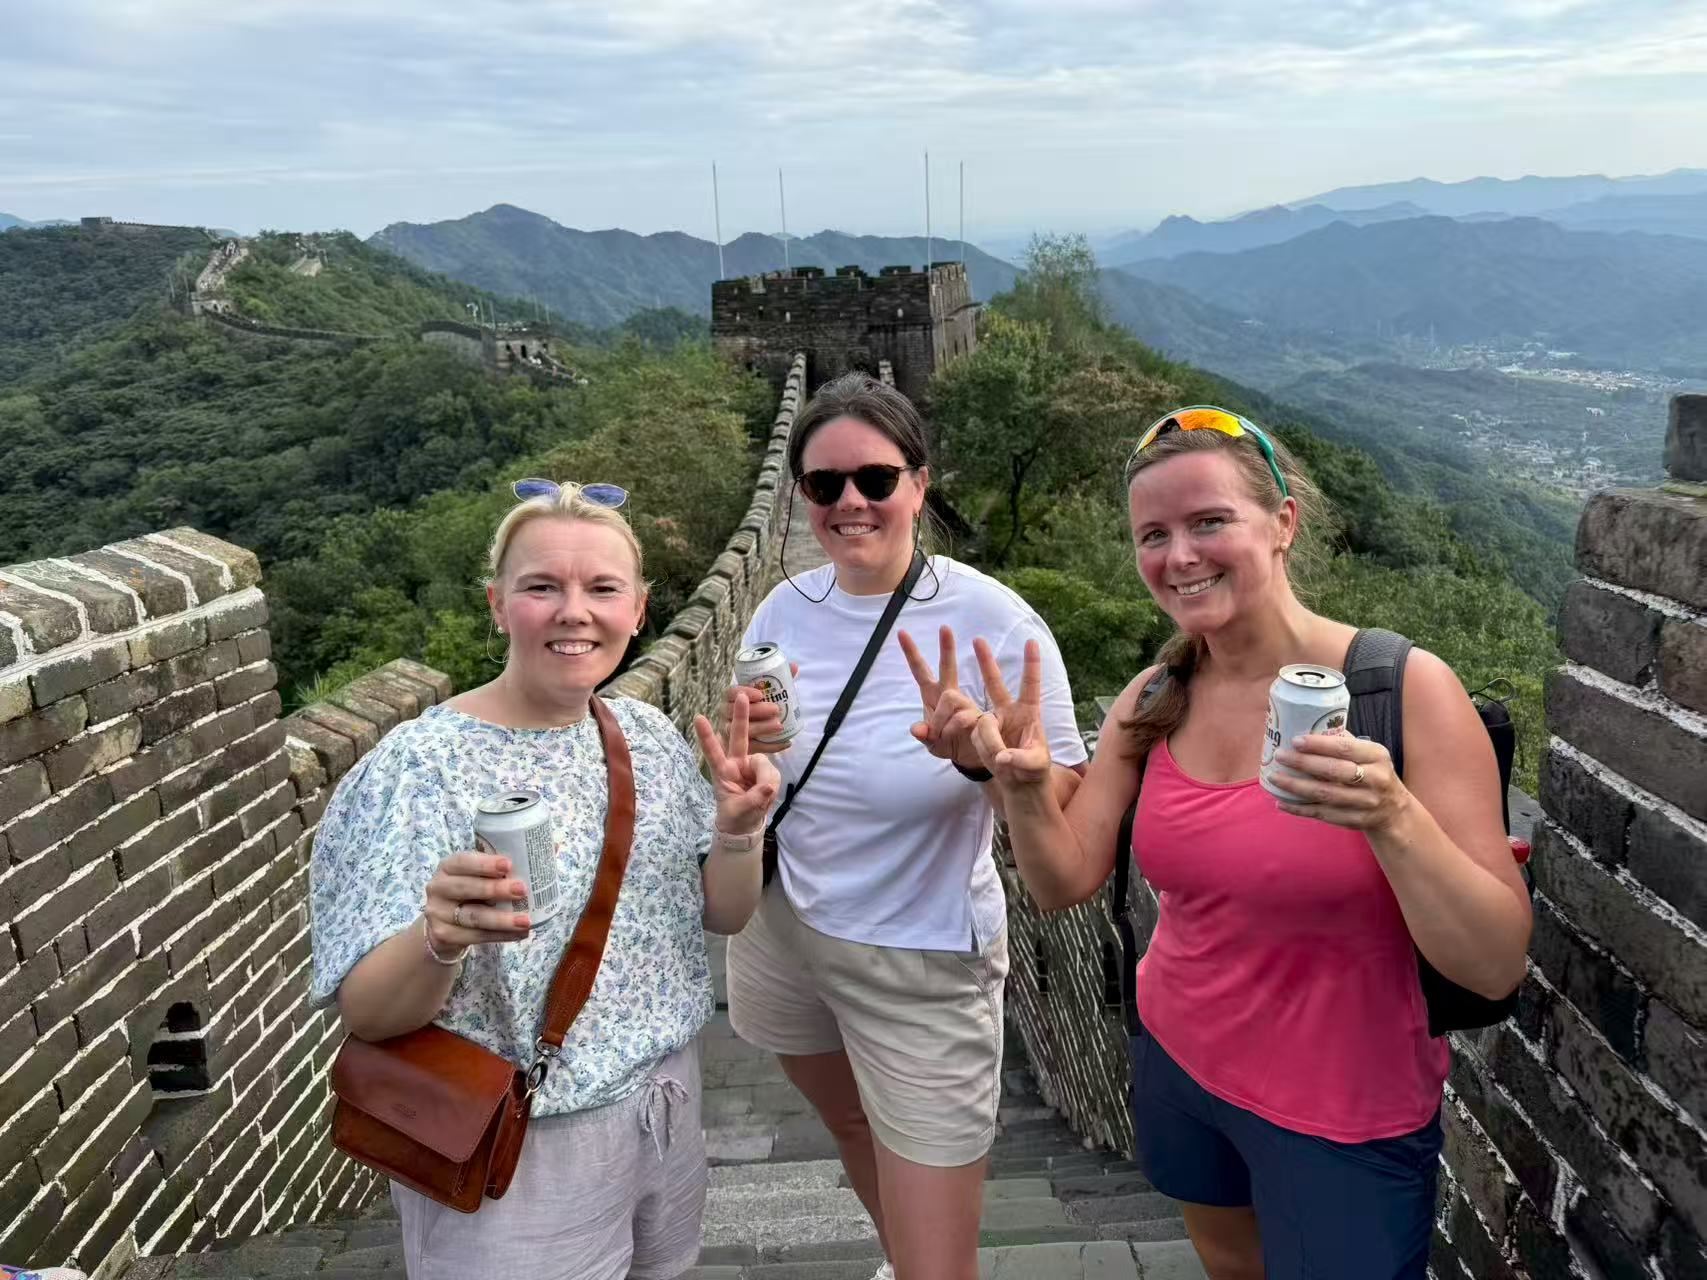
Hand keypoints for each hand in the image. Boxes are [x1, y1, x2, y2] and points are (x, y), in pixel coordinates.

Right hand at [424, 851, 532, 952]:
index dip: (485, 863)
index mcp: (448, 866)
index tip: (508, 865)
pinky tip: (519, 934)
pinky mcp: (443, 935)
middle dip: (496, 889)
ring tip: (526, 921)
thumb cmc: (472, 892)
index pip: (462, 861)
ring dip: (502, 920)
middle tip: (522, 890)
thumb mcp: (479, 875)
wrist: (445, 924)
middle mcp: (438, 887)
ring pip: (473, 917)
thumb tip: (552, 848)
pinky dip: (500, 936)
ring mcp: (438, 913)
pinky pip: (476, 937)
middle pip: (467, 888)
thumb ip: (505, 865)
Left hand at [695, 691, 781, 835]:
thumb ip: (752, 799)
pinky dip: (772, 784)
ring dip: (766, 780)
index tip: (698, 717)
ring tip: (763, 797)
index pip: (713, 752)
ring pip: (763, 763)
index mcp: (722, 772)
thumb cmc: (736, 815)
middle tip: (741, 696)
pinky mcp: (764, 771)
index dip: (707, 736)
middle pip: (739, 736)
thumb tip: (768, 786)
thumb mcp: (740, 811)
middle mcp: (736, 763)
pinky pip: (772, 772)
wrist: (748, 823)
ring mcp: (751, 765)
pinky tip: (768, 794)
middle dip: (741, 717)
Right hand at [721, 661, 798, 754]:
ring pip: (742, 730)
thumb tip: (794, 667)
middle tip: (776, 709)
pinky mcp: (739, 749)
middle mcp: (726, 714)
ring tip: (780, 726)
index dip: (744, 691)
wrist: (750, 735)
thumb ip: (779, 680)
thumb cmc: (760, 708)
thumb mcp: (768, 694)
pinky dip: (770, 746)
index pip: (730, 692)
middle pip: (735, 711)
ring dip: (762, 728)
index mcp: (730, 699)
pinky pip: (754, 747)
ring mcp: (730, 732)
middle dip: (757, 710)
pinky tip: (786, 743)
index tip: (760, 694)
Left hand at [898, 627, 985, 767]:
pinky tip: (954, 737)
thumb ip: (924, 735)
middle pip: (947, 669)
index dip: (911, 653)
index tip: (901, 632)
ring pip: (952, 698)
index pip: (920, 671)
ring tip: (942, 735)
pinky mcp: (978, 714)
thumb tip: (917, 729)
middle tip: (945, 628)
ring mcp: (965, 703)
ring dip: (942, 720)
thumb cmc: (947, 744)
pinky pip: (962, 717)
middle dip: (946, 648)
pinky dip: (953, 730)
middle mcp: (950, 695)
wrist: (970, 757)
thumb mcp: (932, 743)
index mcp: (933, 696)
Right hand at [969, 637, 1053, 787]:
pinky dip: (983, 750)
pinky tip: (994, 761)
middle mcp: (1009, 713)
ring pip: (981, 722)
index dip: (1031, 664)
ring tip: (1001, 759)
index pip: (1031, 685)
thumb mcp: (1036, 765)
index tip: (1031, 642)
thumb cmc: (1034, 771)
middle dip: (987, 662)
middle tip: (978, 640)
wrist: (1018, 784)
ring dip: (989, 742)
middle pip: (995, 684)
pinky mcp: (979, 735)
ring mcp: (993, 723)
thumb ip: (1021, 760)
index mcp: (1029, 713)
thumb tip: (1002, 757)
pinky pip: (974, 737)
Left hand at [1271, 733, 1410, 830]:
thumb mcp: (1369, 755)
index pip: (1345, 748)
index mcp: (1377, 756)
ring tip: (1274, 777)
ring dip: (1296, 787)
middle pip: (1334, 771)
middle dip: (1303, 764)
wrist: (1393, 810)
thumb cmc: (1373, 774)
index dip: (1318, 745)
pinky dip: (1299, 809)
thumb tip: (1308, 725)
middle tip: (1279, 756)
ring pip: (1325, 795)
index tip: (1295, 741)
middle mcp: (1374, 779)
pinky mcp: (1354, 820)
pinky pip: (1322, 814)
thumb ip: (1344, 742)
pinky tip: (1281, 802)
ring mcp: (1365, 803)